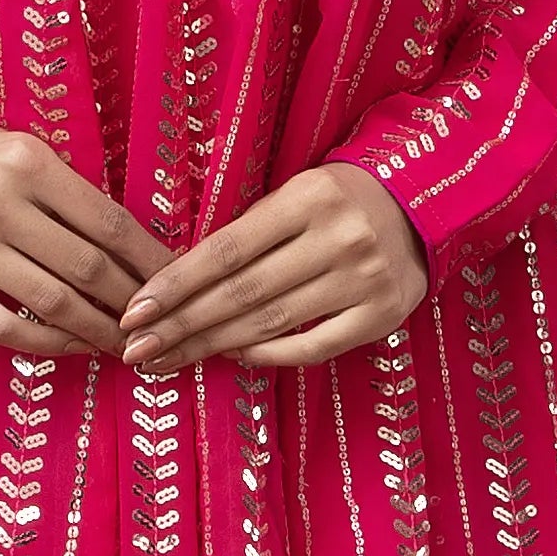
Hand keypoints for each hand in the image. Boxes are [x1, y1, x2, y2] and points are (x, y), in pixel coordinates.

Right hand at [0, 115, 164, 355]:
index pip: (109, 222)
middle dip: (133, 301)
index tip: (176, 280)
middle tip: (158, 321)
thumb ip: (67, 191)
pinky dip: (48, 343)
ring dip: (98, 329)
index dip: (150, 259)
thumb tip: (128, 245)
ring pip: (53, 302)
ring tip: (125, 342)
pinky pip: (4, 326)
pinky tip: (73, 346)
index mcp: (30, 163)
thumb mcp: (19, 150)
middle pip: (88, 267)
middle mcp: (1, 204)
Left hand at [118, 162, 424, 375]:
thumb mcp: (296, 194)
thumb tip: (177, 285)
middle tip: (137, 351)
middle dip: (182, 325)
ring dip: (212, 346)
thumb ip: (248, 233)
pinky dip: (269, 355)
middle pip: (242, 293)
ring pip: (271, 322)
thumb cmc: (339, 200)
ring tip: (169, 360)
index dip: (176, 284)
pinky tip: (234, 358)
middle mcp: (338, 238)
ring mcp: (364, 279)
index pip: (226, 250)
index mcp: (308, 198)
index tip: (135, 311)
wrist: (422, 205)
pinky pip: (315, 345)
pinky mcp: (382, 314)